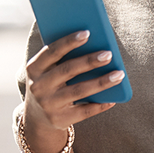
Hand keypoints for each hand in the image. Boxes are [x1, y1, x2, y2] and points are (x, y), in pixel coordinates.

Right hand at [21, 30, 124, 152]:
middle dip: (89, 61)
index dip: (69, 42)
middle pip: (67, 70)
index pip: (52, 51)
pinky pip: (84, 111)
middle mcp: (38, 86)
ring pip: (79, 91)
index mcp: (34, 68)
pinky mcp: (59, 120)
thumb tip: (96, 44)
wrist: (37, 117)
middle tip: (109, 54)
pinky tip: (113, 99)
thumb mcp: (48, 70)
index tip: (87, 32)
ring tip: (119, 74)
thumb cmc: (50, 83)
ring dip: (101, 82)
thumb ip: (63, 57)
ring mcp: (48, 104)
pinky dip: (100, 105)